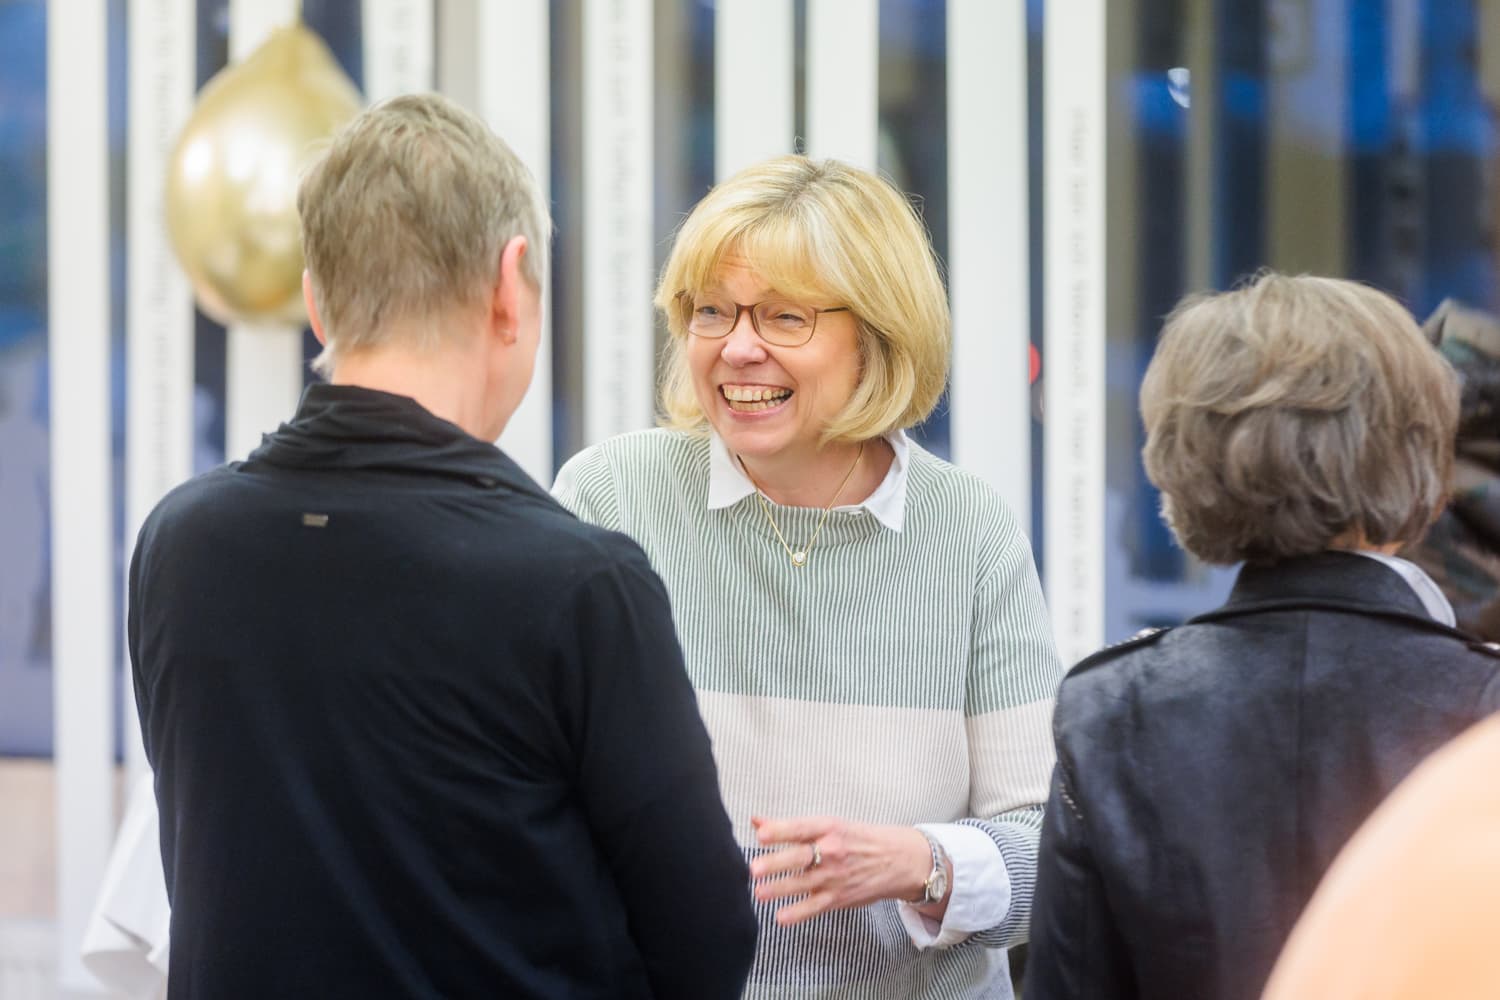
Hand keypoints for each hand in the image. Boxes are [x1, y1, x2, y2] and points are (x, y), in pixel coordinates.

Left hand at [748, 815, 936, 925]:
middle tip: (755, 868)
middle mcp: (832, 851)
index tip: (761, 834)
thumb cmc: (858, 838)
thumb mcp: (829, 825)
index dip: (781, 831)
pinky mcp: (839, 897)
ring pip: (803, 883)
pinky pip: (815, 906)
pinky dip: (798, 913)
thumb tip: (756, 822)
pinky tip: (781, 917)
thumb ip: (790, 827)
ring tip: (759, 892)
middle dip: (777, 863)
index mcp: (829, 827)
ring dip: (780, 889)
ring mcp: (835, 876)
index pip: (801, 828)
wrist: (898, 860)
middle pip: (800, 857)